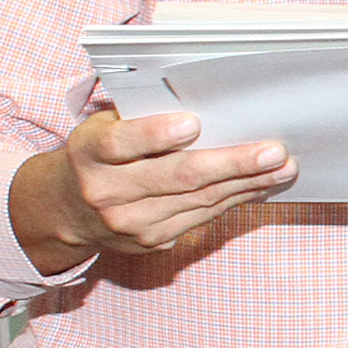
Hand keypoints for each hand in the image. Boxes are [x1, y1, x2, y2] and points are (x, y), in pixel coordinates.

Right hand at [8, 108, 298, 274]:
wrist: (63, 210)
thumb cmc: (96, 155)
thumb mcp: (101, 128)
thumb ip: (140, 117)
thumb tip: (206, 105)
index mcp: (89, 153)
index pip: (122, 143)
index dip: (156, 135)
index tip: (194, 124)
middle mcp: (107, 192)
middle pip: (176, 177)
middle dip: (231, 163)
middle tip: (273, 151)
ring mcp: (130, 223)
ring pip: (198, 200)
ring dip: (247, 183)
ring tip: (283, 168)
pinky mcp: (151, 242)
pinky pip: (202, 216)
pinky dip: (236, 199)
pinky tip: (261, 185)